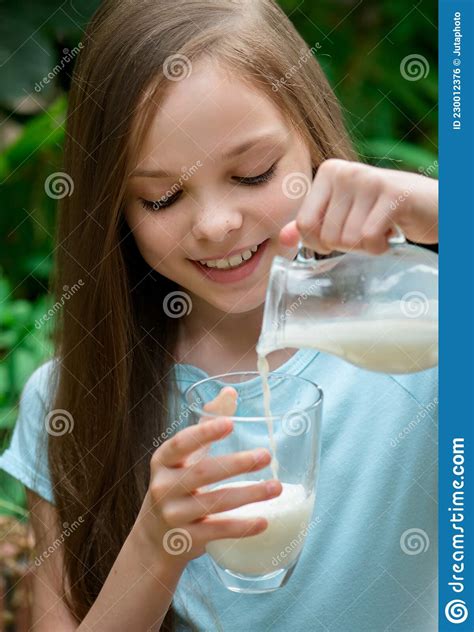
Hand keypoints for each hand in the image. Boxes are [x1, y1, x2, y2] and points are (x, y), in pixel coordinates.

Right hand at [136, 387, 281, 566]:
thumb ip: (206, 424)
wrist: (154, 538)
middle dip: (236, 464)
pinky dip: (242, 527)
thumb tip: (229, 391)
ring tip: (276, 487)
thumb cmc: (176, 484)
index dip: (205, 432)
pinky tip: (264, 520)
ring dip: (248, 495)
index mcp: (164, 461)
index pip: (182, 443)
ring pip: (214, 503)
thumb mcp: (184, 456)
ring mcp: (174, 515)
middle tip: (266, 456)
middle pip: (203, 473)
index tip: (230, 423)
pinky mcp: (186, 540)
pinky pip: (217, 532)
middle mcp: (164, 487)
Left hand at [279, 159, 437, 254]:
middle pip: (327, 236)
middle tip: (367, 229)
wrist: (431, 206)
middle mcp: (345, 171)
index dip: (320, 242)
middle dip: (348, 245)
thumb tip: (283, 239)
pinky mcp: (392, 194)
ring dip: (366, 246)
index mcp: (328, 172)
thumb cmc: (382, 213)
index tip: (342, 233)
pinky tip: (390, 231)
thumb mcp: (343, 216)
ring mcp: (369, 180)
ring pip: (348, 240)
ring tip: (380, 227)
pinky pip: (369, 239)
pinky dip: (379, 247)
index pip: (304, 224)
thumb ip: (311, 226)